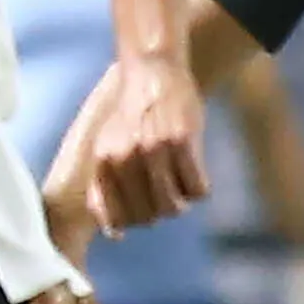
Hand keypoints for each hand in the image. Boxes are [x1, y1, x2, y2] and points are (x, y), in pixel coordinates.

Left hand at [84, 52, 208, 230]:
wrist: (153, 71)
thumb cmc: (131, 115)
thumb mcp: (106, 145)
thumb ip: (106, 184)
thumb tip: (114, 232)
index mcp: (104, 162)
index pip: (115, 219)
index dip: (130, 224)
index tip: (140, 217)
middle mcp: (125, 158)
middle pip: (148, 217)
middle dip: (159, 212)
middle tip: (167, 197)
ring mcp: (154, 150)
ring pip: (173, 207)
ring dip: (181, 203)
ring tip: (181, 188)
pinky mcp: (183, 142)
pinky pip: (198, 189)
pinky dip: (200, 189)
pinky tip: (196, 175)